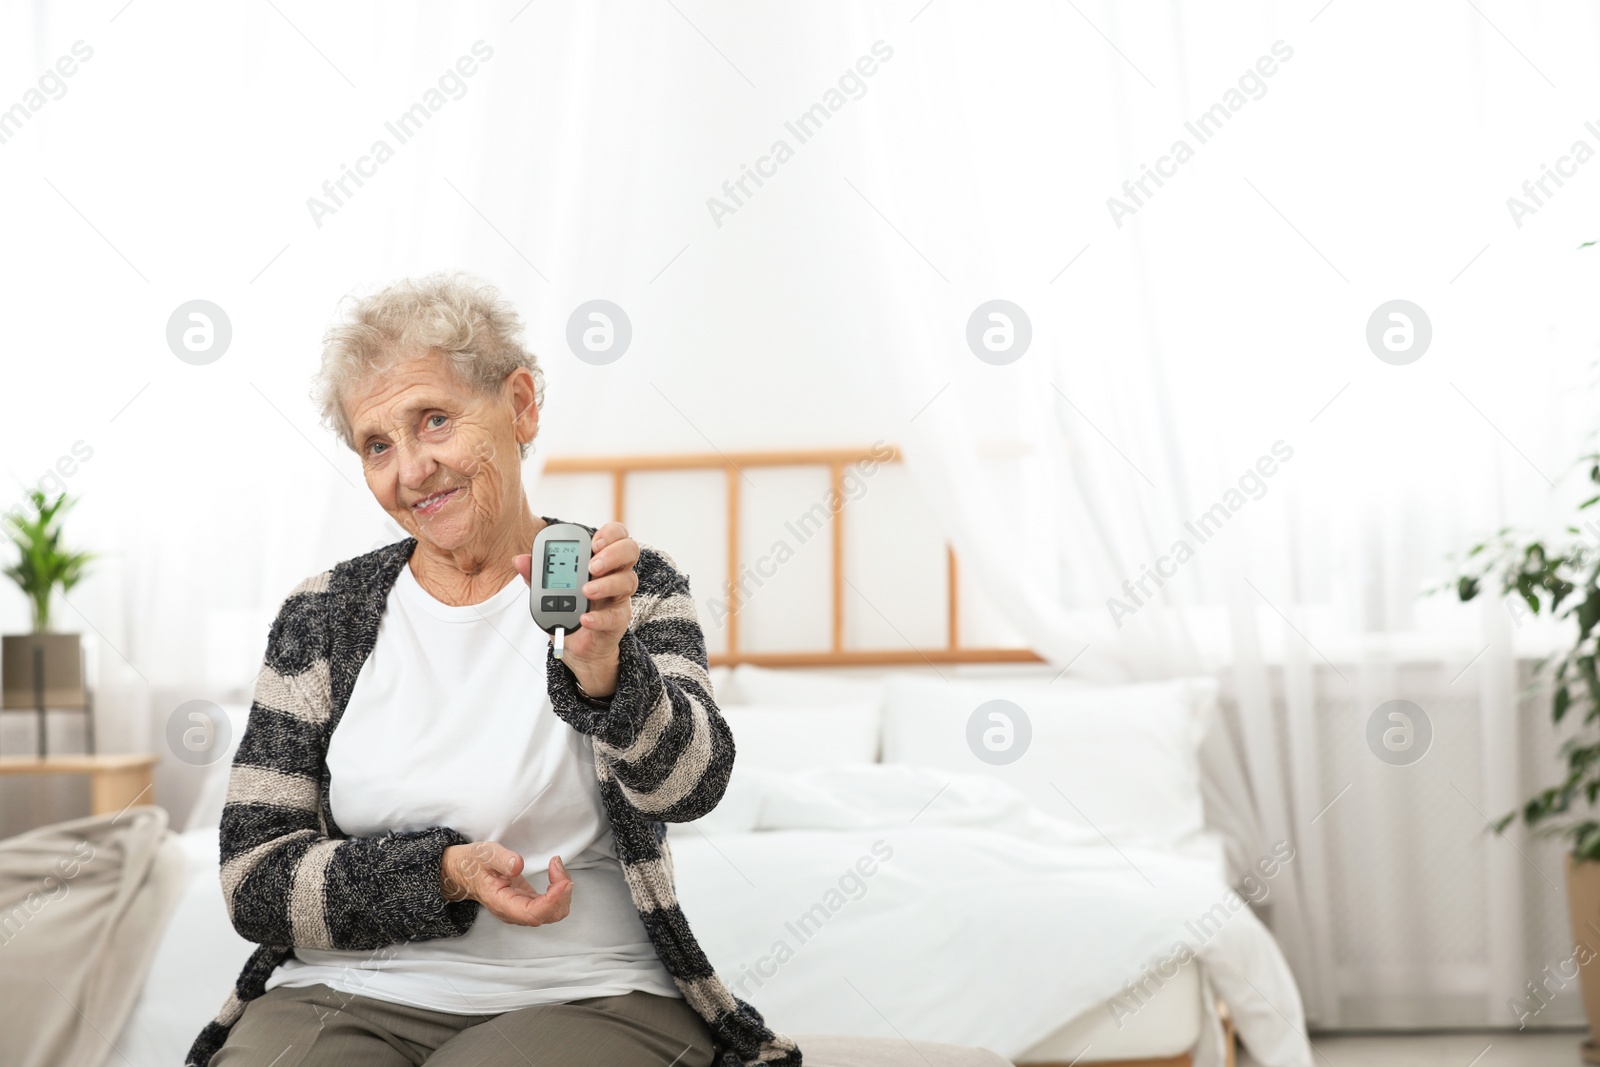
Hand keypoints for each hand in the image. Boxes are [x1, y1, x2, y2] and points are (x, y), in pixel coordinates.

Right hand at [440, 841, 572, 926]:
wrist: (464, 872)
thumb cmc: (473, 864)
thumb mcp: (483, 854)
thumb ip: (500, 859)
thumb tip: (518, 865)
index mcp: (501, 903)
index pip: (532, 913)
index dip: (552, 901)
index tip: (563, 881)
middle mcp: (514, 911)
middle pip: (549, 915)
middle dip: (561, 893)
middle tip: (557, 865)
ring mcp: (522, 908)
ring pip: (553, 911)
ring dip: (562, 890)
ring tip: (556, 865)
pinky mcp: (528, 901)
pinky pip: (551, 903)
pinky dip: (559, 889)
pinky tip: (555, 871)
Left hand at [514, 521, 638, 696]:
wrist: (574, 645)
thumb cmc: (567, 610)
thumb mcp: (548, 590)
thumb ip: (536, 574)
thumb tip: (519, 560)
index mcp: (599, 558)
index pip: (616, 535)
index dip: (609, 533)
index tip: (593, 542)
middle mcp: (614, 573)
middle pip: (629, 550)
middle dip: (612, 554)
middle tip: (591, 566)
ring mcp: (618, 596)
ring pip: (628, 580)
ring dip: (606, 584)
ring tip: (586, 591)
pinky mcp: (618, 619)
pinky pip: (616, 616)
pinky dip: (599, 617)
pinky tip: (585, 619)